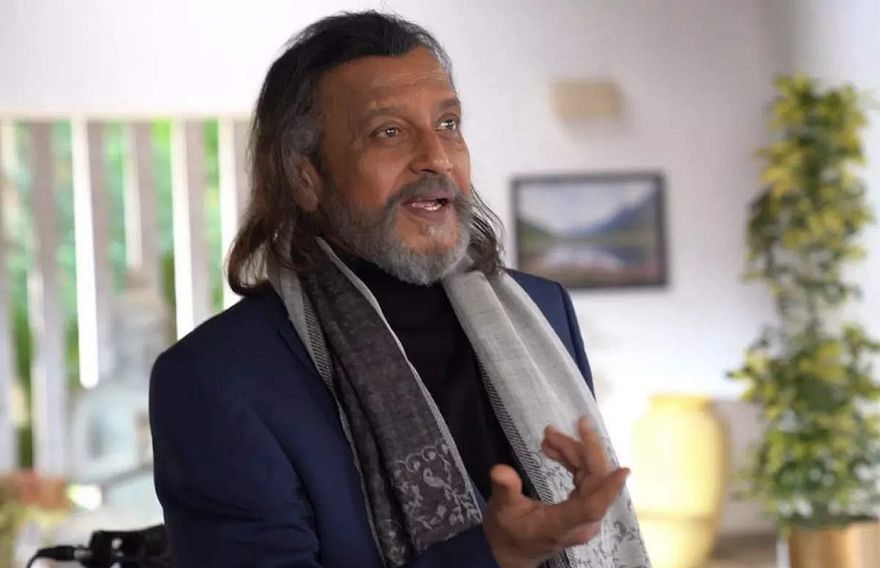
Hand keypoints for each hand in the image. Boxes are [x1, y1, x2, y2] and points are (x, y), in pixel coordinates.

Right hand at [483, 417, 628, 567]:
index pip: (592, 507)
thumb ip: (505, 490)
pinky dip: (572, 460)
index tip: (624, 470)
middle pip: (594, 481)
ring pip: (591, 475)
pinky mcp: (583, 507)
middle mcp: (581, 521)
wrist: (512, 549)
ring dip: (572, 451)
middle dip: (579, 449)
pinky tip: (554, 449)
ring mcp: (585, 515)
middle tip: (553, 430)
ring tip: (548, 436)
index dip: (609, 488)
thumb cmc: (508, 531)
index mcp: (562, 524)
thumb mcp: (502, 510)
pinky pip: (585, 478)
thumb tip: (500, 469)